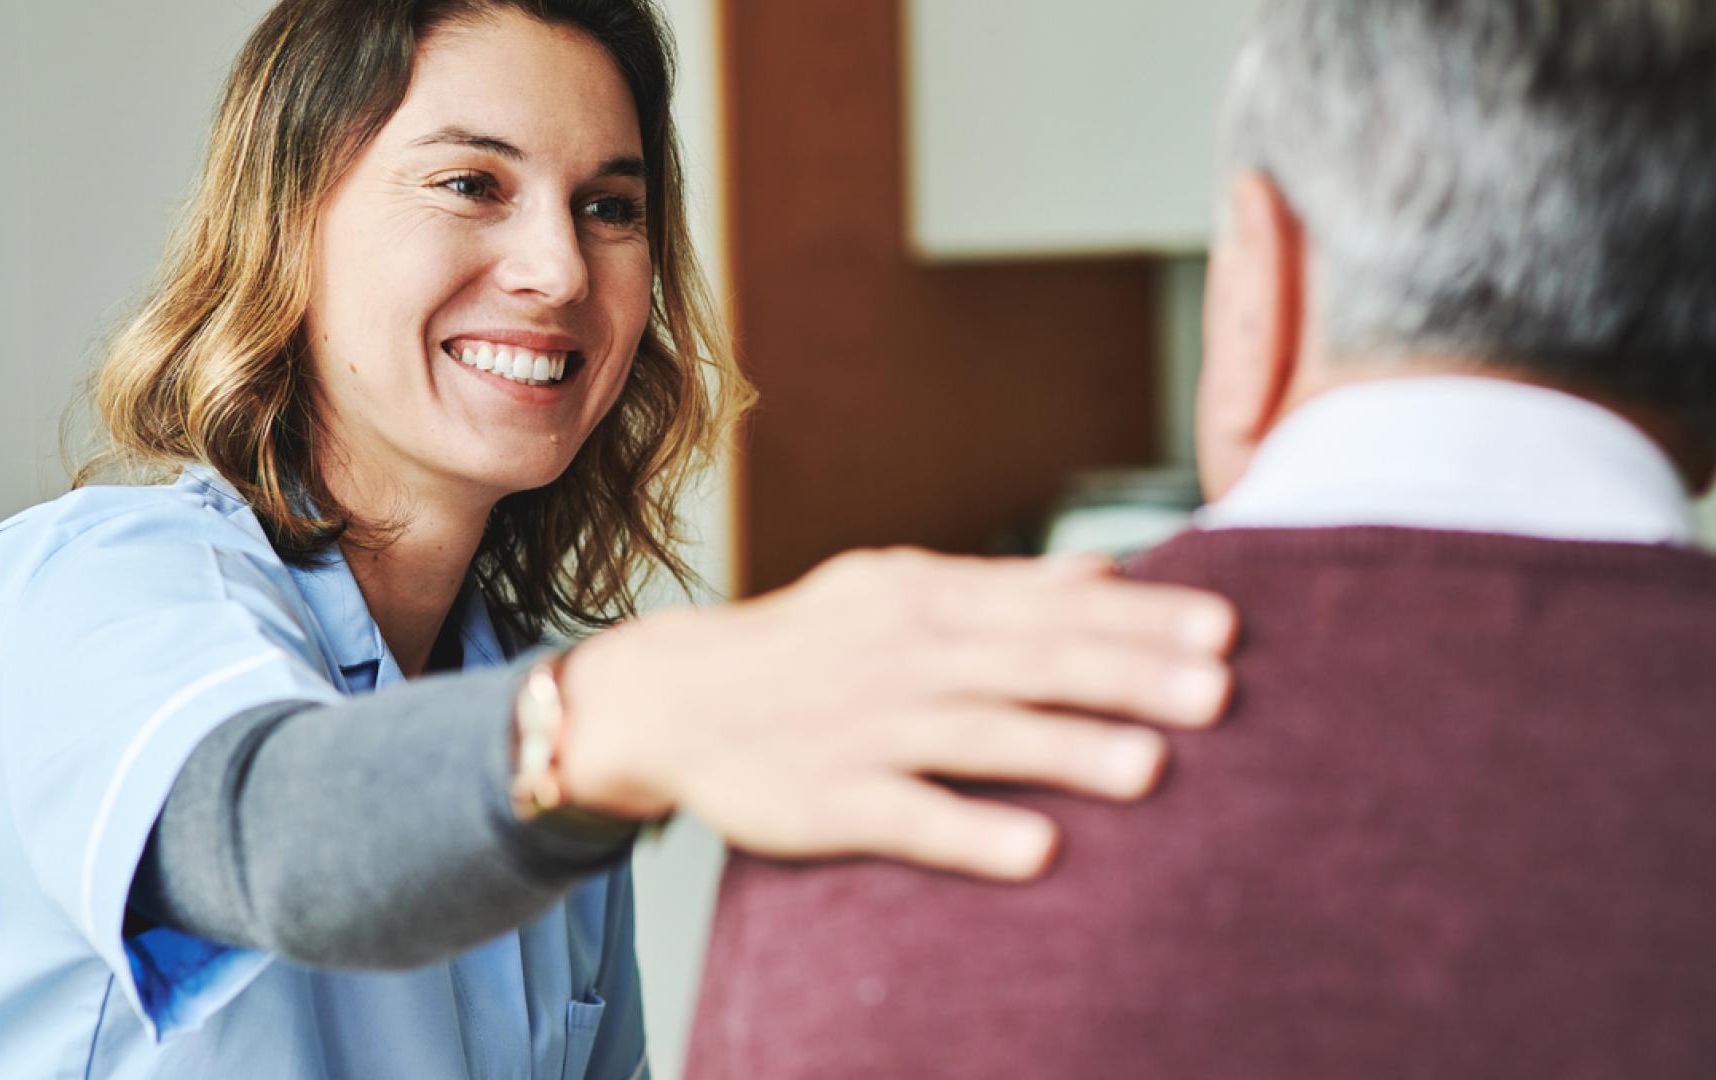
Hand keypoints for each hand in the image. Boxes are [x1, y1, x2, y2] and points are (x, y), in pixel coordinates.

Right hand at [554, 548, 1236, 880]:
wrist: (674, 695)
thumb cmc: (808, 643)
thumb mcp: (896, 588)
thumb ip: (1005, 584)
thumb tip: (1111, 570)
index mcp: (925, 597)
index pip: (1048, 604)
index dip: (1139, 618)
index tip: (1224, 629)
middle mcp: (902, 655)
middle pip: (1028, 662)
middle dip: (1126, 674)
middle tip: (1219, 692)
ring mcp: (864, 727)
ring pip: (977, 734)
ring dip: (1065, 749)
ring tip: (1153, 767)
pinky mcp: (827, 798)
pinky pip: (906, 814)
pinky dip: (970, 830)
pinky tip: (1038, 850)